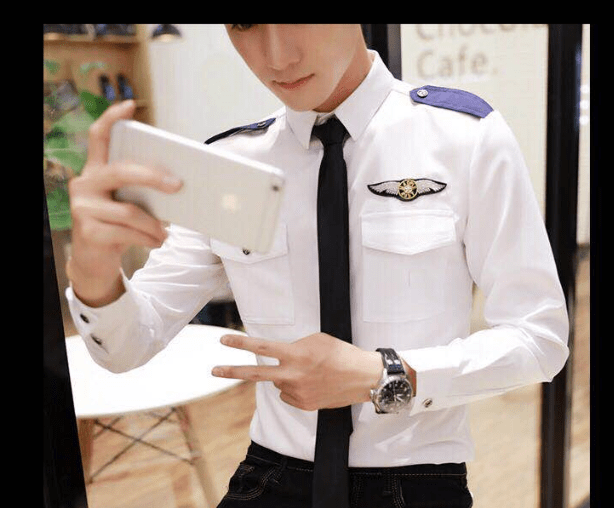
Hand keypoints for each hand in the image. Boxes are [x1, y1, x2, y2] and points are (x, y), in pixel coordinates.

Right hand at [67, 100, 182, 305]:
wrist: (94, 261)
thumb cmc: (117, 225)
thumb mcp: (126, 203)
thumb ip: (140, 191)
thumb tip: (177, 187)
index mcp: (95, 171)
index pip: (99, 137)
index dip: (112, 119)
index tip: (130, 105)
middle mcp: (84, 184)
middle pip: (122, 171)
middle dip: (153, 177)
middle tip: (178, 185)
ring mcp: (83, 207)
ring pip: (130, 211)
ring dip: (154, 223)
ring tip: (165, 232)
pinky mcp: (88, 231)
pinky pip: (128, 232)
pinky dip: (148, 238)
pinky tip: (157, 241)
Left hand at [212, 333, 382, 410]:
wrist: (361, 377)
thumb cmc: (340, 354)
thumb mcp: (316, 340)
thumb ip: (294, 347)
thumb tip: (280, 357)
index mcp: (296, 355)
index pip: (262, 348)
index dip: (241, 343)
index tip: (223, 340)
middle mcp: (293, 375)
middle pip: (255, 374)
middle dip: (232, 371)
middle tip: (213, 370)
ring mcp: (298, 393)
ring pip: (279, 383)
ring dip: (287, 376)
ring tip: (310, 372)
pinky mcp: (304, 405)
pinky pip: (289, 395)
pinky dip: (296, 389)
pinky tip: (312, 384)